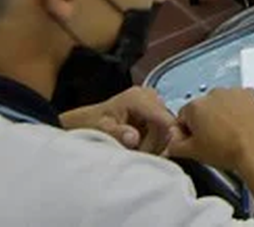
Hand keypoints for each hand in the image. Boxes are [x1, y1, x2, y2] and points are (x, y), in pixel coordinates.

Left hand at [61, 87, 177, 153]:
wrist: (86, 122)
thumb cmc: (90, 124)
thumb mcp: (99, 129)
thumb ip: (117, 133)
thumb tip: (134, 138)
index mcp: (139, 97)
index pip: (166, 120)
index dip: (166, 140)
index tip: (159, 155)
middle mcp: (150, 97)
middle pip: (168, 127)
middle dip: (155, 145)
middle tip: (137, 154)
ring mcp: (154, 104)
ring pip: (168, 131)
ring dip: (154, 145)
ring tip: (136, 151)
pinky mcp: (155, 113)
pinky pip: (164, 132)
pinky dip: (154, 143)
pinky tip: (141, 147)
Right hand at [166, 87, 253, 173]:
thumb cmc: (227, 151)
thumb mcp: (193, 153)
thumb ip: (175, 145)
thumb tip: (171, 143)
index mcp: (195, 106)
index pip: (184, 116)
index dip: (188, 130)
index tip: (196, 139)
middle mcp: (214, 94)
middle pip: (204, 107)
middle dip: (206, 120)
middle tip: (214, 138)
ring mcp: (234, 92)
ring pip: (223, 102)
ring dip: (224, 112)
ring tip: (231, 133)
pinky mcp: (252, 94)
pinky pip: (242, 99)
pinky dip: (242, 108)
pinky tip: (243, 124)